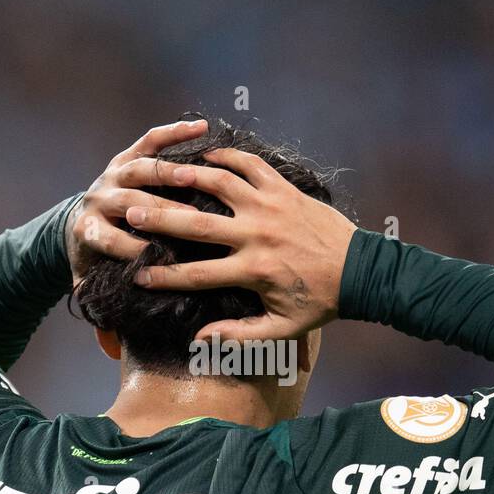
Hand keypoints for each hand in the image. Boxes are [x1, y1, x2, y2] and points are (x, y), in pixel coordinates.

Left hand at [66, 120, 208, 285]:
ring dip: (167, 172)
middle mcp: (99, 198)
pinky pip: (151, 140)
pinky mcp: (127, 155)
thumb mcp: (88, 278)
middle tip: (190, 219)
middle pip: (129, 201)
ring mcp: (113, 173)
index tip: (157, 258)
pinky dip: (175, 133)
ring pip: (140, 168)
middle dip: (159, 210)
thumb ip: (94, 298)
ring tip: (194, 177)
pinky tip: (201, 130)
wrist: (80, 220)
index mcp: (88, 229)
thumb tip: (104, 335)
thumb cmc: (95, 254)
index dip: (130, 248)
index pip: (108, 238)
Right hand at [126, 147, 356, 340]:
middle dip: (160, 219)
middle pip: (197, 224)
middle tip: (132, 213)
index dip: (163, 277)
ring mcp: (271, 207)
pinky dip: (228, 155)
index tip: (138, 277)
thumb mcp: (283, 329)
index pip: (196, 275)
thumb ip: (240, 334)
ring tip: (163, 174)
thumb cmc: (320, 302)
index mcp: (253, 270)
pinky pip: (251, 164)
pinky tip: (206, 154)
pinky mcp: (285, 189)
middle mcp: (257, 234)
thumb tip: (199, 339)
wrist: (362, 271)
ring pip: (221, 183)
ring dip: (188, 176)